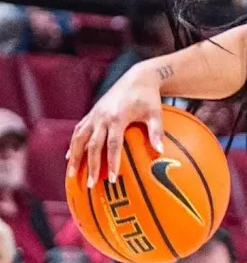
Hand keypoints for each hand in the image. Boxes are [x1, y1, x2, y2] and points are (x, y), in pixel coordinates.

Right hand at [67, 63, 165, 187]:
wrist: (137, 78)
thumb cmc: (149, 97)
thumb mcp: (156, 113)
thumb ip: (157, 132)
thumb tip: (161, 152)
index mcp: (117, 118)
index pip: (112, 145)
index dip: (111, 162)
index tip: (112, 179)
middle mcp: (102, 117)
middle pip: (92, 145)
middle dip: (91, 166)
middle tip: (91, 184)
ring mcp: (94, 115)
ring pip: (79, 139)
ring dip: (74, 157)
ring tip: (71, 175)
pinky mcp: (91, 113)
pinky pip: (78, 130)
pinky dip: (73, 144)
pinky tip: (69, 156)